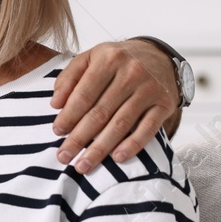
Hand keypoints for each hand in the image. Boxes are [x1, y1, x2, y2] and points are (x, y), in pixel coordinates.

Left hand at [51, 40, 180, 171]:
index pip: (84, 93)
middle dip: (79, 138)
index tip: (57, 132)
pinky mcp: (164, 104)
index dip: (69, 115)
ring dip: (100, 148)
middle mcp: (130, 73)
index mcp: (108, 59)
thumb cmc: (119, 61)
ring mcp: (149, 89)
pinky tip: (117, 158)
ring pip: (120, 124)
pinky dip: (132, 145)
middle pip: (100, 112)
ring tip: (84, 165)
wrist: (160, 56)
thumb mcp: (92, 57)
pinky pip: (148, 129)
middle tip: (64, 156)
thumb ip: (69, 77)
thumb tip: (55, 104)